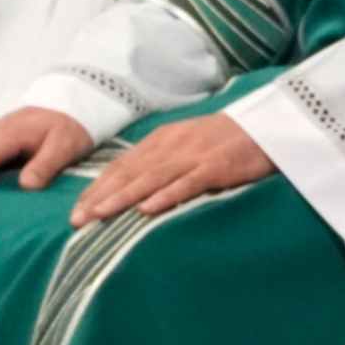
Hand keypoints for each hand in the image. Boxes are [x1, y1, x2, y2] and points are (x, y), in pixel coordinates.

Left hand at [69, 112, 276, 227]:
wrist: (267, 125)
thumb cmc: (224, 141)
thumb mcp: (185, 145)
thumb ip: (160, 162)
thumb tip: (132, 189)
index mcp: (161, 141)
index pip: (121, 167)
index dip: (97, 188)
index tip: (77, 209)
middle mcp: (171, 146)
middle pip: (129, 173)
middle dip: (100, 197)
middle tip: (76, 220)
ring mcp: (193, 155)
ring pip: (151, 178)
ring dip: (123, 198)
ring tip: (100, 215)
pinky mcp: (216, 167)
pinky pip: (188, 183)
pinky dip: (166, 196)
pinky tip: (148, 209)